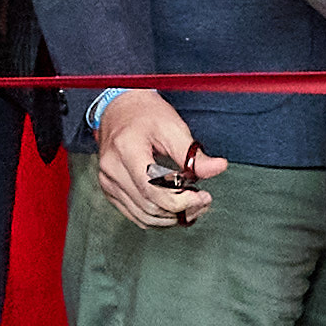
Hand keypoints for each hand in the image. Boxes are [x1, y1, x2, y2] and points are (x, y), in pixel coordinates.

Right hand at [91, 90, 219, 230]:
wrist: (120, 108)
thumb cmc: (146, 114)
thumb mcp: (173, 127)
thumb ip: (193, 153)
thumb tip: (218, 168)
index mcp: (126, 149)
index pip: (153, 189)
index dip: (182, 201)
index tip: (204, 196)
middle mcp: (112, 169)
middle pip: (150, 206)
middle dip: (181, 210)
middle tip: (203, 201)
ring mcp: (107, 182)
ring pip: (143, 216)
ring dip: (171, 217)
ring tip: (192, 206)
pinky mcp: (110, 190)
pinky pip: (135, 215)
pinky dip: (157, 217)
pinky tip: (174, 209)